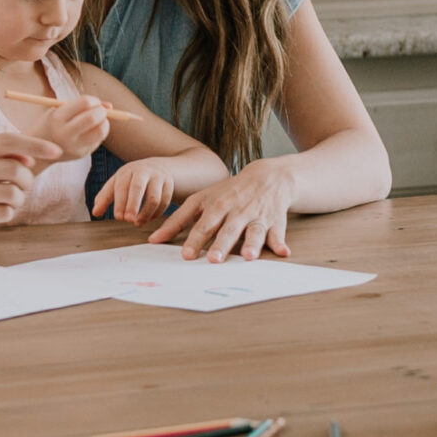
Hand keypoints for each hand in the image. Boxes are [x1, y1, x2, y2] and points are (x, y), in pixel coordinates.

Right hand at [0, 132, 61, 240]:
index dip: (35, 144)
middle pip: (14, 169)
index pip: (7, 140)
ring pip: (12, 194)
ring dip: (19, 199)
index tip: (56, 151)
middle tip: (23, 185)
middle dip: (28, 180)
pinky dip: (8, 213)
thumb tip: (30, 157)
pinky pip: (4, 213)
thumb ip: (7, 155)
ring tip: (8, 200)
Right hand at [35, 95, 110, 162]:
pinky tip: (90, 132)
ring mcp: (74, 146)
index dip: (94, 100)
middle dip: (102, 111)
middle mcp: (65, 133)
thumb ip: (82, 105)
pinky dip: (99, 132)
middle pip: (93, 118)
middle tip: (100, 110)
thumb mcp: (59, 110)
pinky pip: (98, 140)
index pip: (84, 103)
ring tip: (98, 121)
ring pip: (100, 132)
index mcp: (57, 118)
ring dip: (105, 123)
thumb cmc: (51, 124)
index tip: (93, 102)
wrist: (37, 152)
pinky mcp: (81, 154)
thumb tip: (110, 106)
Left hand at [92, 159, 176, 225]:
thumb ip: (105, 197)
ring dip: (146, 213)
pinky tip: (148, 219)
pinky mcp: (169, 185)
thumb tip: (95, 213)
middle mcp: (143, 171)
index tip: (118, 217)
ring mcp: (158, 177)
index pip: (122, 186)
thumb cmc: (130, 179)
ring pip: (154, 197)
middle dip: (132, 205)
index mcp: (127, 171)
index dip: (120, 202)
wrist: (155, 167)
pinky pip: (165, 202)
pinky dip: (156, 213)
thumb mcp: (116, 184)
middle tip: (128, 220)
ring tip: (138, 223)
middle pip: (138, 187)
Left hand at [149, 158, 295, 262]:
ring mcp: (256, 215)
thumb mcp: (201, 200)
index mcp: (216, 205)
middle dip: (221, 244)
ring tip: (249, 257)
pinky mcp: (274, 220)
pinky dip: (280, 243)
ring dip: (252, 244)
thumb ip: (177, 221)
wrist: (268, 176)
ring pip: (253, 231)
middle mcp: (236, 210)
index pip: (203, 223)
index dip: (194, 239)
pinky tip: (284, 253)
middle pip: (227, 228)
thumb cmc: (228, 192)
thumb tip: (153, 240)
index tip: (186, 255)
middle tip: (213, 259)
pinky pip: (278, 233)